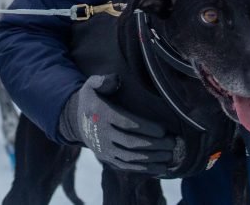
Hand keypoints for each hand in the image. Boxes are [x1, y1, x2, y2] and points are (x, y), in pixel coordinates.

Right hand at [59, 74, 176, 173]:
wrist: (76, 121)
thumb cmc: (92, 100)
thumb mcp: (91, 85)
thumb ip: (103, 81)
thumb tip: (116, 79)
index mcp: (101, 115)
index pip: (126, 123)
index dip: (145, 128)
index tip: (162, 130)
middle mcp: (103, 135)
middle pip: (131, 143)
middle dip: (154, 145)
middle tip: (173, 142)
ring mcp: (105, 149)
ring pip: (131, 158)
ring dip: (152, 158)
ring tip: (170, 155)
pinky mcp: (108, 159)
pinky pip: (128, 167)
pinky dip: (145, 169)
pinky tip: (161, 168)